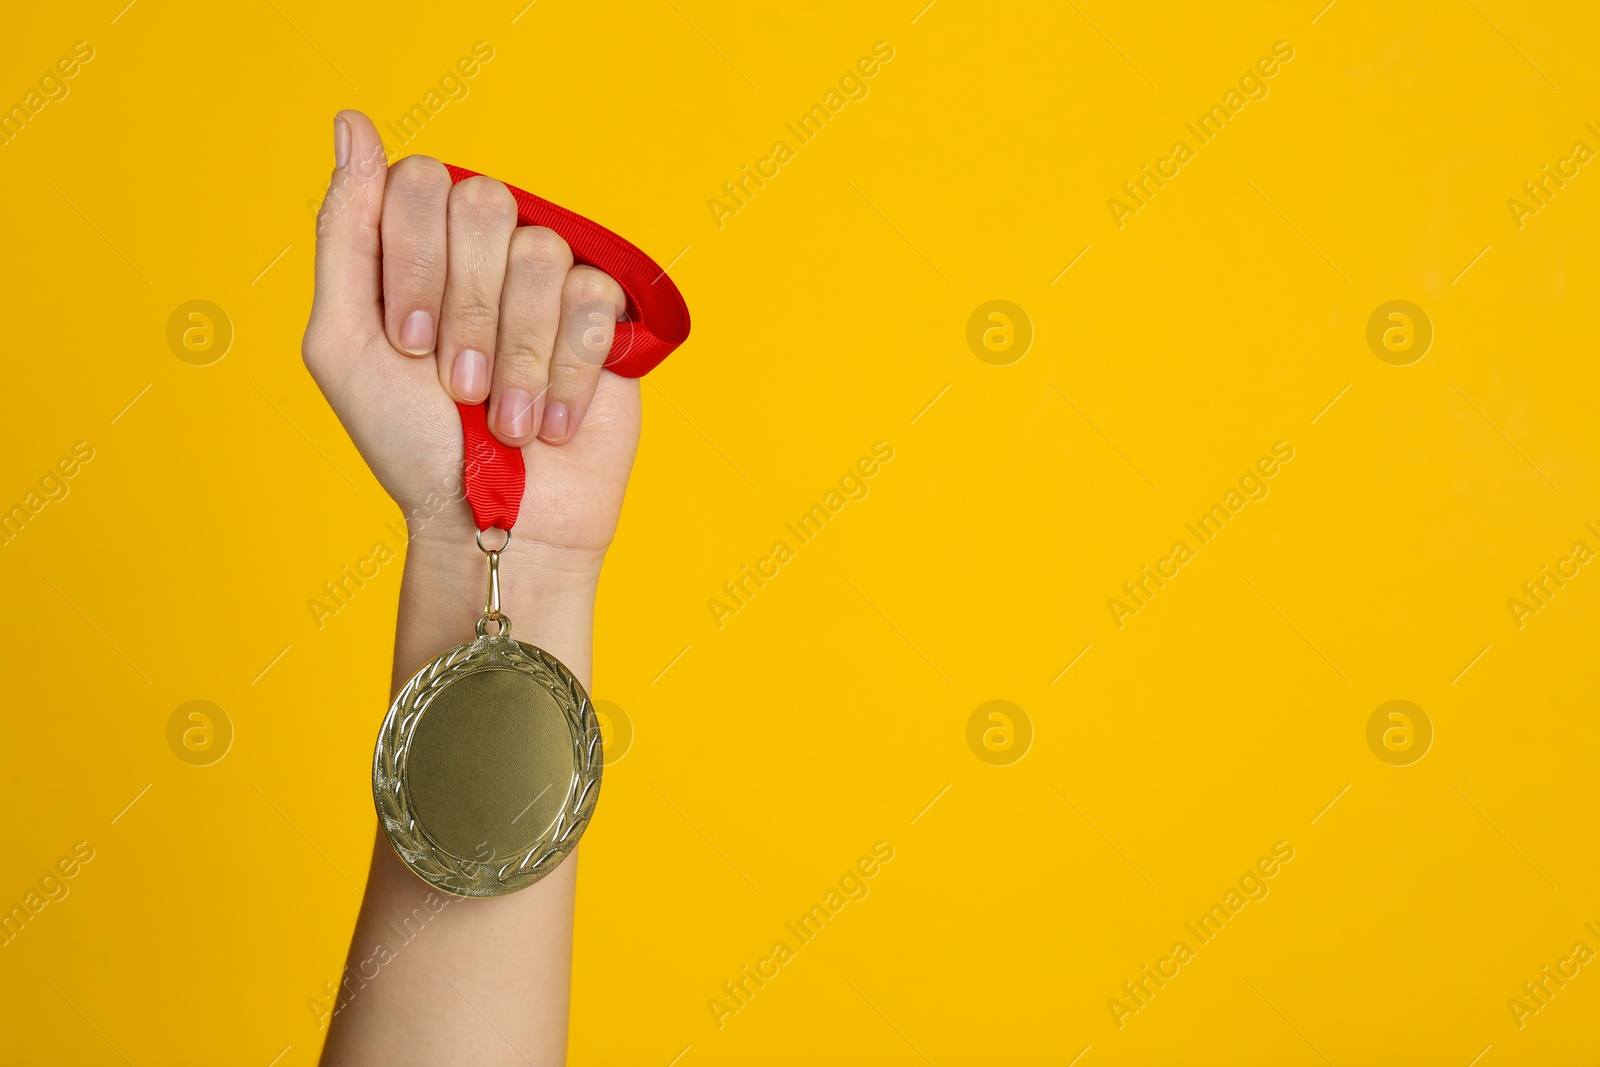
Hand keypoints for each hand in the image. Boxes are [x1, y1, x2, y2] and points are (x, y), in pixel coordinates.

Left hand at [302, 110, 639, 566]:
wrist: (495, 524)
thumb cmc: (412, 445)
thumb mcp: (344, 345)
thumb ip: (344, 234)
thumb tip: (352, 124)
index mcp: (418, 245)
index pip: (420, 181)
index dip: (416, 261)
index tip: (409, 342)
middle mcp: (484, 251)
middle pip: (486, 203)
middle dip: (467, 310)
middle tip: (456, 386)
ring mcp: (548, 281)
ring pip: (542, 255)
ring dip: (517, 355)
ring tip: (506, 421)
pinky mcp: (606, 320)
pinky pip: (593, 301)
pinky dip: (565, 374)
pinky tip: (550, 423)